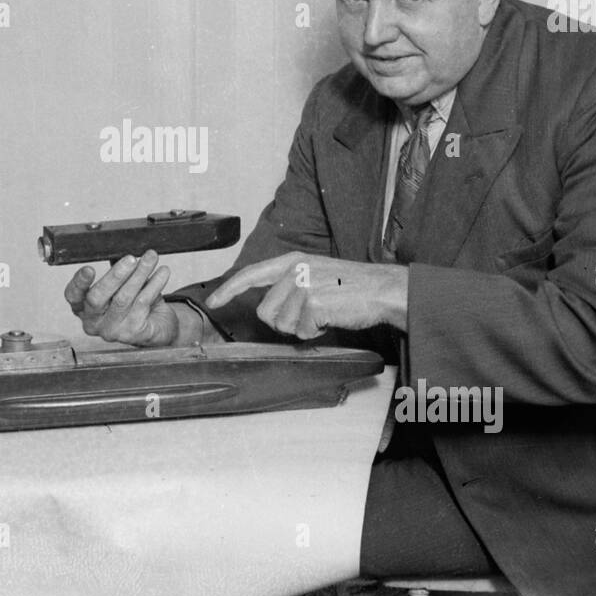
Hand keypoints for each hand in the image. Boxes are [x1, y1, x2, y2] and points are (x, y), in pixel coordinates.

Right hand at [64, 249, 181, 346]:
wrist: (157, 327)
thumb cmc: (135, 302)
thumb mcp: (121, 285)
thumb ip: (118, 271)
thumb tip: (122, 250)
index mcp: (83, 307)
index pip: (73, 295)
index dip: (79, 282)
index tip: (89, 269)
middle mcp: (93, 322)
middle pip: (97, 298)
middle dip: (115, 275)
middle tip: (130, 259)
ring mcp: (112, 331)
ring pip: (123, 298)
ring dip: (139, 274)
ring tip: (150, 258)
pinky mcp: (132, 334)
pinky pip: (142, 304)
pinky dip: (154, 285)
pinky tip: (162, 273)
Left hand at [204, 252, 407, 339]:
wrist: (382, 289)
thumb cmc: (351, 287)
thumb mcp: (315, 274)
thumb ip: (289, 285)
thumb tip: (267, 309)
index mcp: (292, 261)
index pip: (251, 274)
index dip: (229, 290)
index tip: (213, 301)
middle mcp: (294, 270)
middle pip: (265, 312)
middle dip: (285, 321)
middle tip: (312, 313)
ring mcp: (303, 286)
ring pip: (282, 325)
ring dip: (302, 328)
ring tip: (324, 314)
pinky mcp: (313, 304)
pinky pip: (302, 333)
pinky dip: (316, 333)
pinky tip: (331, 319)